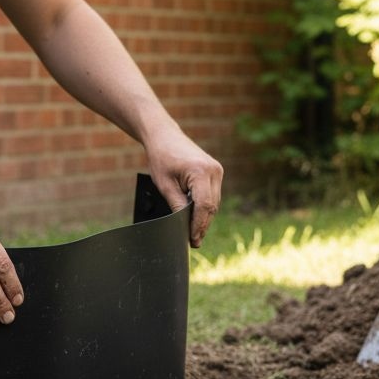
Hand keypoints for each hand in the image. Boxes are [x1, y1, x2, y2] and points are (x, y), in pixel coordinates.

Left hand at [145, 129, 222, 246]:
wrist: (164, 136)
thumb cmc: (161, 157)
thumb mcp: (165, 185)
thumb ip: (177, 206)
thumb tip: (183, 226)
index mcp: (201, 172)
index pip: (204, 206)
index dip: (198, 225)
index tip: (193, 240)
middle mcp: (214, 171)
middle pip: (211, 206)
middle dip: (202, 225)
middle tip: (194, 242)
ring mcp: (217, 170)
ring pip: (214, 202)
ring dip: (205, 218)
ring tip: (195, 234)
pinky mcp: (215, 172)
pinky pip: (213, 195)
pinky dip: (205, 207)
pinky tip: (197, 218)